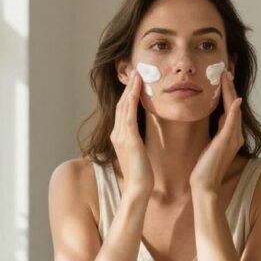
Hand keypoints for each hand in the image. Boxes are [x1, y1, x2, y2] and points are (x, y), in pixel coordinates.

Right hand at [110, 70, 153, 198]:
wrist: (137, 190)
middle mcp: (117, 133)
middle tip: (135, 70)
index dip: (128, 95)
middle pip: (121, 104)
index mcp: (119, 137)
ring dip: (130, 87)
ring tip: (137, 72)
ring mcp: (121, 135)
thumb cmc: (142, 176)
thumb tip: (144, 139)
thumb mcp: (139, 155)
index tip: (136, 82)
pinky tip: (138, 86)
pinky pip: (129, 112)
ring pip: (123, 105)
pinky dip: (133, 97)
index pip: (123, 111)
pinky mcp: (128, 138)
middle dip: (128, 87)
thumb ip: (138, 144)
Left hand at [190, 70, 243, 192]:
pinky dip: (234, 111)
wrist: (204, 186)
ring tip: (227, 77)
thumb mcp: (209, 147)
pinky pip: (231, 123)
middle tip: (227, 71)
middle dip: (230, 88)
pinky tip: (235, 99)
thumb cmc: (204, 169)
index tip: (223, 78)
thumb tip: (215, 121)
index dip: (227, 93)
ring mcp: (232, 139)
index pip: (230, 109)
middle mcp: (235, 136)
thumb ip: (215, 134)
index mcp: (231, 136)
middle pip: (234, 106)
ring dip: (231, 93)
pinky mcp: (226, 143)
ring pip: (233, 110)